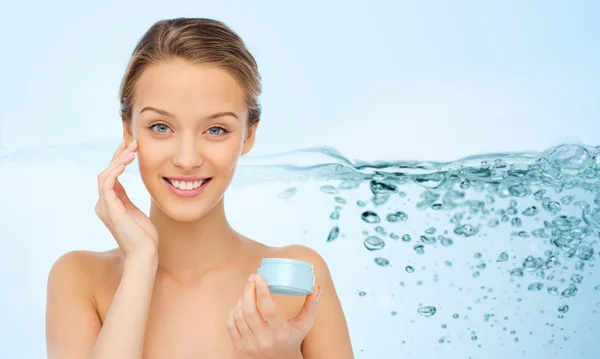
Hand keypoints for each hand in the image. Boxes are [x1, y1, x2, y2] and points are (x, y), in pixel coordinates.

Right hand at [95, 140, 158, 258]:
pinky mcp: (110, 209)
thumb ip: (125, 199)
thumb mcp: (134, 212)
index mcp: (109, 204)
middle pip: (106, 172)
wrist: (144, 253)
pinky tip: (125, 162)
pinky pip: (107, 184)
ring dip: (118, 160)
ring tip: (132, 150)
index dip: (118, 160)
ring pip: (105, 175)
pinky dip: (115, 171)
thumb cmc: (144, 236)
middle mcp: (103, 204)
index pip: (110, 176)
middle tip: (132, 143)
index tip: (130, 148)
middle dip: (118, 156)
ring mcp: (105, 207)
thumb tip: (123, 186)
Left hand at [226, 273, 320, 358]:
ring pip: (239, 316)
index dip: (262, 291)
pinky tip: (240, 303)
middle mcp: (264, 340)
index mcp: (281, 333)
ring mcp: (250, 345)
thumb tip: (316, 288)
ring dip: (242, 299)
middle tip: (252, 279)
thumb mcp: (304, 324)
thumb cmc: (293, 339)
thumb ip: (311, 306)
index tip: (259, 276)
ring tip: (248, 290)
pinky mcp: (240, 347)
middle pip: (250, 311)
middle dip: (249, 291)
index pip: (269, 309)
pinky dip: (234, 311)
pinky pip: (231, 324)